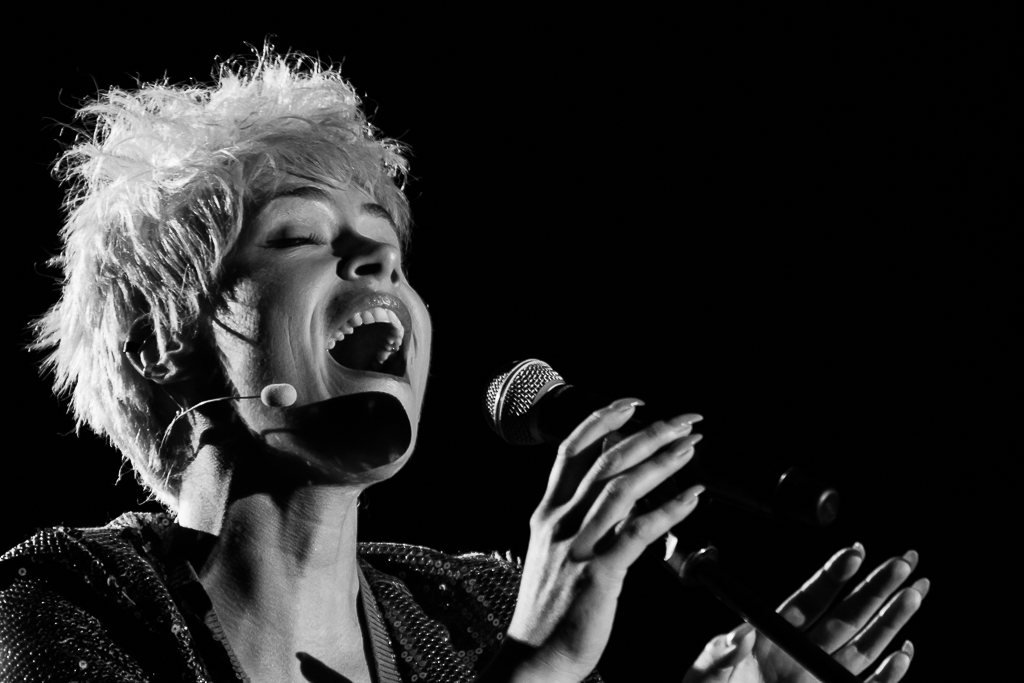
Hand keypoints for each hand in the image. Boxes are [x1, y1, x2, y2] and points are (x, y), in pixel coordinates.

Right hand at [485, 400, 704, 682]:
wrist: (535, 656)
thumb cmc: (550, 606)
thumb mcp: (554, 549)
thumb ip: (581, 513)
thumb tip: (613, 479)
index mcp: (548, 512)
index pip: (572, 449)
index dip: (603, 420)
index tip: (635, 403)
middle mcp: (560, 522)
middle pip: (606, 461)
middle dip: (649, 434)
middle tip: (684, 421)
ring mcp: (578, 546)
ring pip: (622, 488)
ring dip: (662, 462)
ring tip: (692, 447)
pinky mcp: (599, 574)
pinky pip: (638, 532)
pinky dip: (670, 510)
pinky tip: (693, 497)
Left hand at [685, 545, 928, 682]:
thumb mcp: (706, 676)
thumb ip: (721, 654)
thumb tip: (738, 634)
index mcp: (772, 635)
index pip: (809, 599)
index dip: (833, 576)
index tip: (854, 551)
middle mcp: (800, 654)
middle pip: (846, 616)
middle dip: (877, 588)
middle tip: (905, 559)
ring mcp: (817, 678)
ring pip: (864, 646)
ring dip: (891, 620)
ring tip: (916, 591)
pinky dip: (888, 674)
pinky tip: (903, 651)